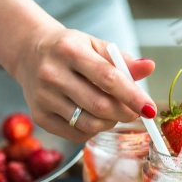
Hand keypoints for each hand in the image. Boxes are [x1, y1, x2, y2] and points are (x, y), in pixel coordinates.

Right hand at [12, 27, 155, 142]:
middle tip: (135, 112)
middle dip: (125, 113)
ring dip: (110, 122)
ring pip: (90, 124)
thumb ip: (123, 59)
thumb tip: (149, 67)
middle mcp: (52, 74)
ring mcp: (43, 98)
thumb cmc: (71, 50)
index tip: (151, 109)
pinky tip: (94, 117)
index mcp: (69, 50)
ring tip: (113, 111)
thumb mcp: (96, 46)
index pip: (108, 78)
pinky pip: (76, 135)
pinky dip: (93, 130)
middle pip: (100, 105)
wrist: (31, 53)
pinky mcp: (39, 117)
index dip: (133, 96)